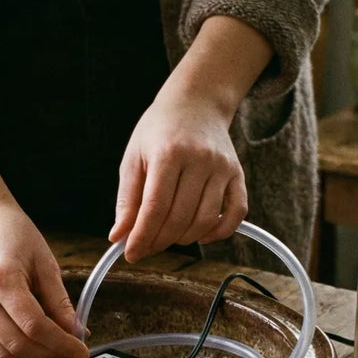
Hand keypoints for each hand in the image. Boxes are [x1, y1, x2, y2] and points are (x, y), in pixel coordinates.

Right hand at [0, 199, 89, 357]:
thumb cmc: (14, 235)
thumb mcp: (45, 263)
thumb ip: (60, 301)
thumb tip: (77, 332)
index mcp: (1, 280)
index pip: (35, 326)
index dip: (62, 343)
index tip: (81, 351)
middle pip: (18, 344)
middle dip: (50, 353)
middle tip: (71, 350)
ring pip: (4, 353)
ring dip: (33, 357)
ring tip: (54, 347)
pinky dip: (16, 351)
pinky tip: (34, 342)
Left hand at [110, 88, 248, 262]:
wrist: (196, 103)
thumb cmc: (159, 131)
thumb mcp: (134, 158)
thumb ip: (127, 199)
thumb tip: (119, 237)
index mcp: (168, 153)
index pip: (155, 208)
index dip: (142, 236)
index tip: (131, 254)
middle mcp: (200, 160)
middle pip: (180, 218)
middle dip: (159, 241)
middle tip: (146, 247)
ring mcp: (223, 167)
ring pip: (206, 221)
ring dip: (185, 239)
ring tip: (168, 236)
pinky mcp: (238, 174)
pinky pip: (236, 213)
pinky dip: (220, 232)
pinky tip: (201, 234)